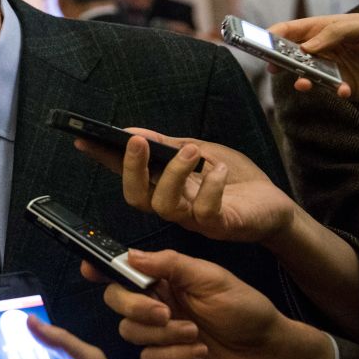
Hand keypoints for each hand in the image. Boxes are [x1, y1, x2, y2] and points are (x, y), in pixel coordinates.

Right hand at [75, 130, 297, 244]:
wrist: (274, 204)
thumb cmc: (236, 180)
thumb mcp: (199, 151)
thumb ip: (168, 146)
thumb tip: (134, 132)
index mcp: (164, 186)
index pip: (127, 174)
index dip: (104, 159)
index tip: (84, 139)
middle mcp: (172, 205)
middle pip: (136, 197)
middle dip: (132, 169)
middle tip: (137, 142)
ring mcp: (193, 219)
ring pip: (164, 205)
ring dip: (174, 174)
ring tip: (190, 152)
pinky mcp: (218, 226)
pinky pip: (204, 211)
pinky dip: (210, 186)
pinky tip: (217, 169)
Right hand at [97, 250, 310, 358]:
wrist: (270, 354)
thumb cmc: (246, 310)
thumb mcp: (211, 277)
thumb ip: (170, 264)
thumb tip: (130, 255)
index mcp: (164, 280)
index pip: (122, 272)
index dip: (101, 269)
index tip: (91, 269)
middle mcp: (155, 306)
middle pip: (116, 301)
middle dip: (134, 306)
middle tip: (164, 311)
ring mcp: (158, 336)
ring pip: (129, 332)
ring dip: (161, 333)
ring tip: (194, 332)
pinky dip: (174, 354)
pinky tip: (199, 351)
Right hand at [269, 13, 358, 102]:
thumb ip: (334, 33)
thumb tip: (306, 47)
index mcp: (325, 28)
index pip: (292, 30)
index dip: (273, 34)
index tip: (261, 43)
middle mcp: (324, 48)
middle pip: (291, 53)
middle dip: (279, 60)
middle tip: (273, 67)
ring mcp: (332, 68)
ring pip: (305, 74)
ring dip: (301, 79)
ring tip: (303, 83)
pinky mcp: (342, 86)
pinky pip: (328, 90)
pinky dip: (333, 91)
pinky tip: (345, 90)